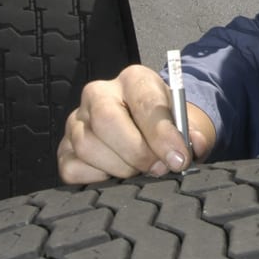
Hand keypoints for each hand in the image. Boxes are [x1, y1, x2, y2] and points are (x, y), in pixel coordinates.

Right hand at [57, 65, 210, 183]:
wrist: (150, 135)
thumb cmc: (167, 130)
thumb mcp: (187, 126)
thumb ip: (195, 135)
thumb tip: (193, 146)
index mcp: (134, 80)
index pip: (143, 101)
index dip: (162, 133)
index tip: (178, 158)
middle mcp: (99, 94)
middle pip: (106, 119)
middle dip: (137, 152)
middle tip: (158, 169)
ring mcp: (76, 121)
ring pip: (88, 146)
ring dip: (120, 168)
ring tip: (140, 171)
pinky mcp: (64, 149)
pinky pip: (73, 169)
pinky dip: (98, 179)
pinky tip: (116, 175)